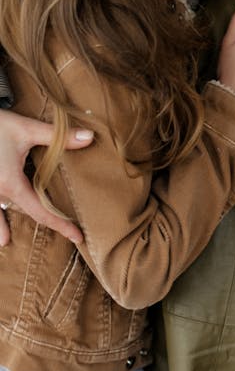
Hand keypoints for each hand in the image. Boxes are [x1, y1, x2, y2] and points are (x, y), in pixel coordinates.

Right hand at [0, 111, 92, 245]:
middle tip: (63, 233)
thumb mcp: (26, 129)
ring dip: (0, 224)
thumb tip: (89, 138)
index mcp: (10, 184)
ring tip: (4, 241)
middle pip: (21, 212)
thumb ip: (58, 137)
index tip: (77, 237)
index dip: (61, 225)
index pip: (41, 212)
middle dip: (42, 222)